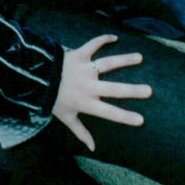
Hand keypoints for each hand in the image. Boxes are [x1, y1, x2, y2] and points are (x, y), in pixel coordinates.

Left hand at [52, 35, 151, 151]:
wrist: (36, 78)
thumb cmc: (53, 100)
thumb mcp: (66, 118)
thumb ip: (81, 132)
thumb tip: (93, 148)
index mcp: (86, 103)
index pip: (109, 112)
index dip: (125, 117)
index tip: (141, 119)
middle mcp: (88, 85)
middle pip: (114, 88)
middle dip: (133, 90)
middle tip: (149, 90)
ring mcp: (84, 68)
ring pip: (108, 63)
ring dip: (124, 60)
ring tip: (139, 58)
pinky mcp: (78, 54)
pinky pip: (92, 45)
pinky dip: (103, 39)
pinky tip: (114, 37)